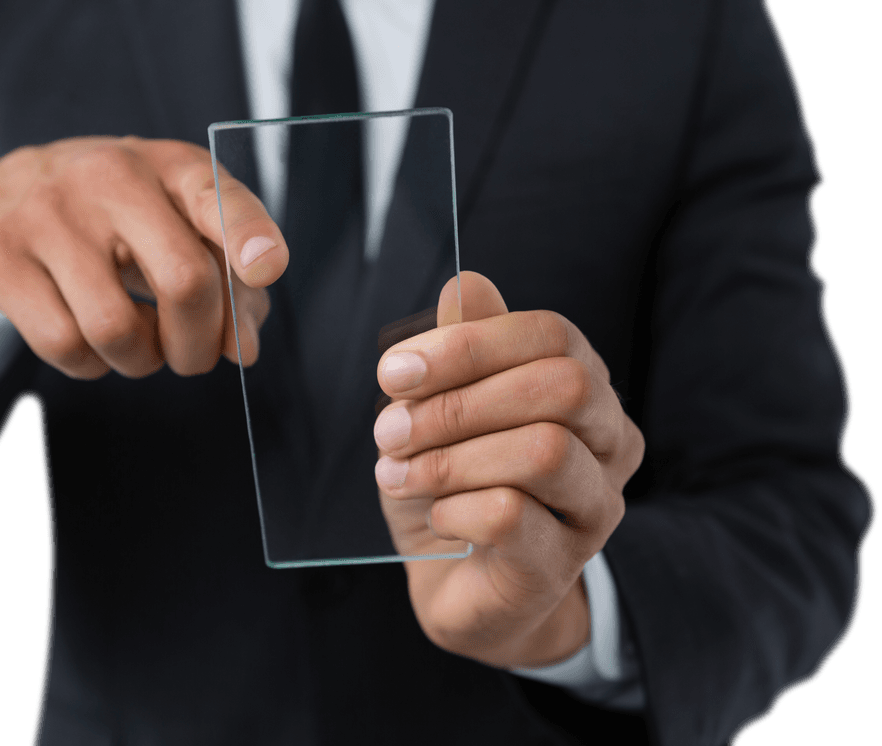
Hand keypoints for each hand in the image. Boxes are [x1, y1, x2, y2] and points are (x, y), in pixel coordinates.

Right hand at [0, 136, 286, 378]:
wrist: (7, 192)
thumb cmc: (119, 217)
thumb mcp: (181, 224)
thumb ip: (230, 282)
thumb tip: (242, 349)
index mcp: (170, 166)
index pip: (216, 196)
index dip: (248, 236)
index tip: (267, 269)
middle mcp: (109, 177)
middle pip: (183, 281)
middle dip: (200, 343)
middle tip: (194, 356)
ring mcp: (47, 215)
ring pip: (116, 329)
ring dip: (141, 361)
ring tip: (138, 342)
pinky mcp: (0, 258)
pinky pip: (64, 345)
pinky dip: (91, 365)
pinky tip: (92, 341)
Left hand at [373, 271, 643, 669]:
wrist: (460, 585)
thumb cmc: (455, 483)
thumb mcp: (443, 408)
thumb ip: (462, 349)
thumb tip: (466, 284)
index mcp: (583, 385)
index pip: (551, 334)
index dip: (470, 343)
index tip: (394, 372)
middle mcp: (609, 440)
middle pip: (562, 386)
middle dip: (459, 402)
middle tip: (388, 431)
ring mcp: (597, 505)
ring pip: (544, 450)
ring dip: (450, 458)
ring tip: (396, 475)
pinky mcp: (564, 562)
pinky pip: (514, 515)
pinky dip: (456, 508)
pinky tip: (437, 516)